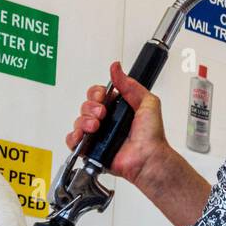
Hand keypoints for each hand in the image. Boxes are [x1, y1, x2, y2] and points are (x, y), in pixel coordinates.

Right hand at [68, 60, 169, 186]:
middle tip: (103, 114)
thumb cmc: (151, 136)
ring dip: (84, 121)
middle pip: (86, 106)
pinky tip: (84, 135)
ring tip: (97, 126)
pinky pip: (74, 141)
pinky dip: (74, 137)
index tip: (103, 97)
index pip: (97, 94)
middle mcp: (106, 121)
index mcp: (117, 109)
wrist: (148, 157)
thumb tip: (116, 68)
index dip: (97, 93)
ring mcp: (98, 136)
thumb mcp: (147, 102)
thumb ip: (130, 84)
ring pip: (79, 121)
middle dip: (91, 107)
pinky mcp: (92, 151)